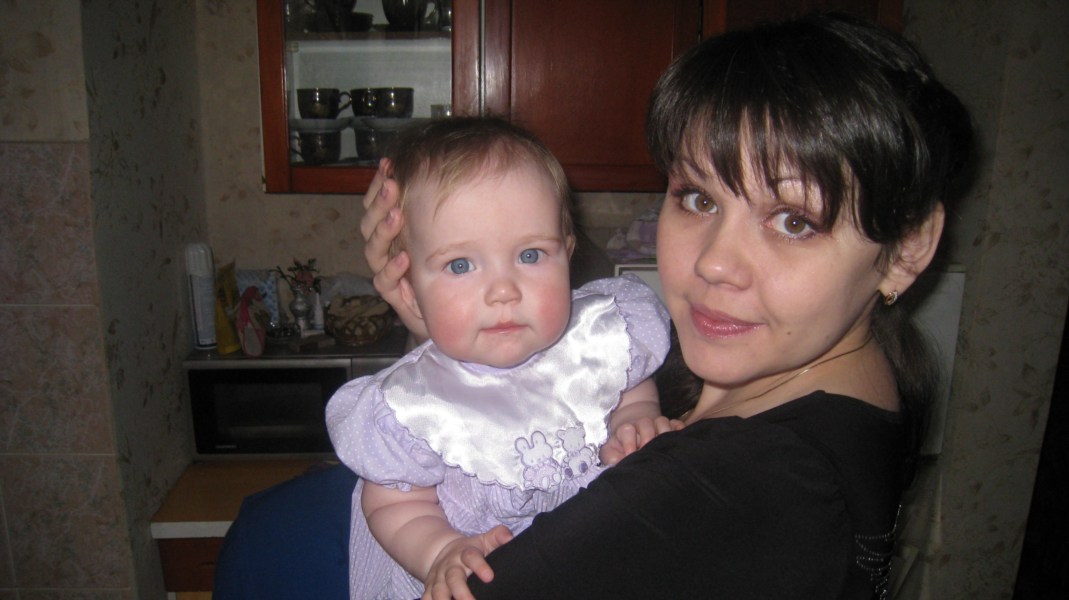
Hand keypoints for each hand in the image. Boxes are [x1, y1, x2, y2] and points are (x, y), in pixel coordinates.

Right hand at [361, 159, 428, 340]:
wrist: (442, 308)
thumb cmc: (440, 266)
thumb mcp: (439, 233)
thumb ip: (434, 209)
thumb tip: (442, 172)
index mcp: (390, 231)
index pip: (376, 204)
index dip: (378, 184)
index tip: (388, 165)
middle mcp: (384, 249)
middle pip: (370, 223)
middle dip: (380, 203)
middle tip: (392, 185)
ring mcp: (386, 270)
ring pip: (373, 249)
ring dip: (384, 231)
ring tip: (396, 216)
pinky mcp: (392, 293)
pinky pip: (384, 281)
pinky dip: (392, 269)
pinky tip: (403, 257)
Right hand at [422, 526, 513, 599]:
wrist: (442, 551)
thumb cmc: (471, 551)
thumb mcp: (484, 540)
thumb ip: (497, 536)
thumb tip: (509, 537)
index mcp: (465, 553)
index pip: (471, 557)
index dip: (480, 566)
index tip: (489, 577)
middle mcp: (450, 566)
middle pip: (453, 578)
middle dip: (461, 592)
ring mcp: (438, 578)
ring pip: (438, 591)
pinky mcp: (429, 588)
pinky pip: (427, 598)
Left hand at [599, 416, 684, 465]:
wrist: (634, 434)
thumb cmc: (621, 447)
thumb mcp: (611, 452)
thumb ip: (610, 456)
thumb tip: (617, 462)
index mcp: (626, 430)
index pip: (627, 430)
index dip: (629, 442)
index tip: (631, 455)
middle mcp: (642, 424)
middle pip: (646, 423)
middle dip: (648, 438)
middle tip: (648, 452)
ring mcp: (657, 423)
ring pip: (662, 421)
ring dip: (664, 433)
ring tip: (664, 448)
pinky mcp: (671, 426)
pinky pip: (677, 424)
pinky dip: (679, 431)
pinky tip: (679, 441)